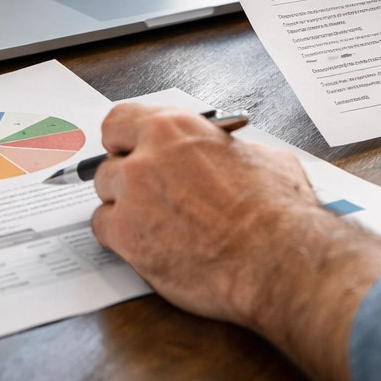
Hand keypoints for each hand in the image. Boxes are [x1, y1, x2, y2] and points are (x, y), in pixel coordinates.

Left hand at [92, 104, 380, 380]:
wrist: (277, 258)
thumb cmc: (277, 211)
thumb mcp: (261, 156)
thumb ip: (227, 150)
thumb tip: (229, 155)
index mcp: (176, 128)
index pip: (121, 121)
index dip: (125, 140)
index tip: (129, 150)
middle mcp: (147, 156)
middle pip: (110, 163)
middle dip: (126, 179)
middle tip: (146, 195)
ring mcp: (133, 196)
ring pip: (105, 196)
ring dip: (124, 209)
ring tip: (154, 225)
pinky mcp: (127, 236)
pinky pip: (103, 230)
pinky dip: (121, 239)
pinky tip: (148, 244)